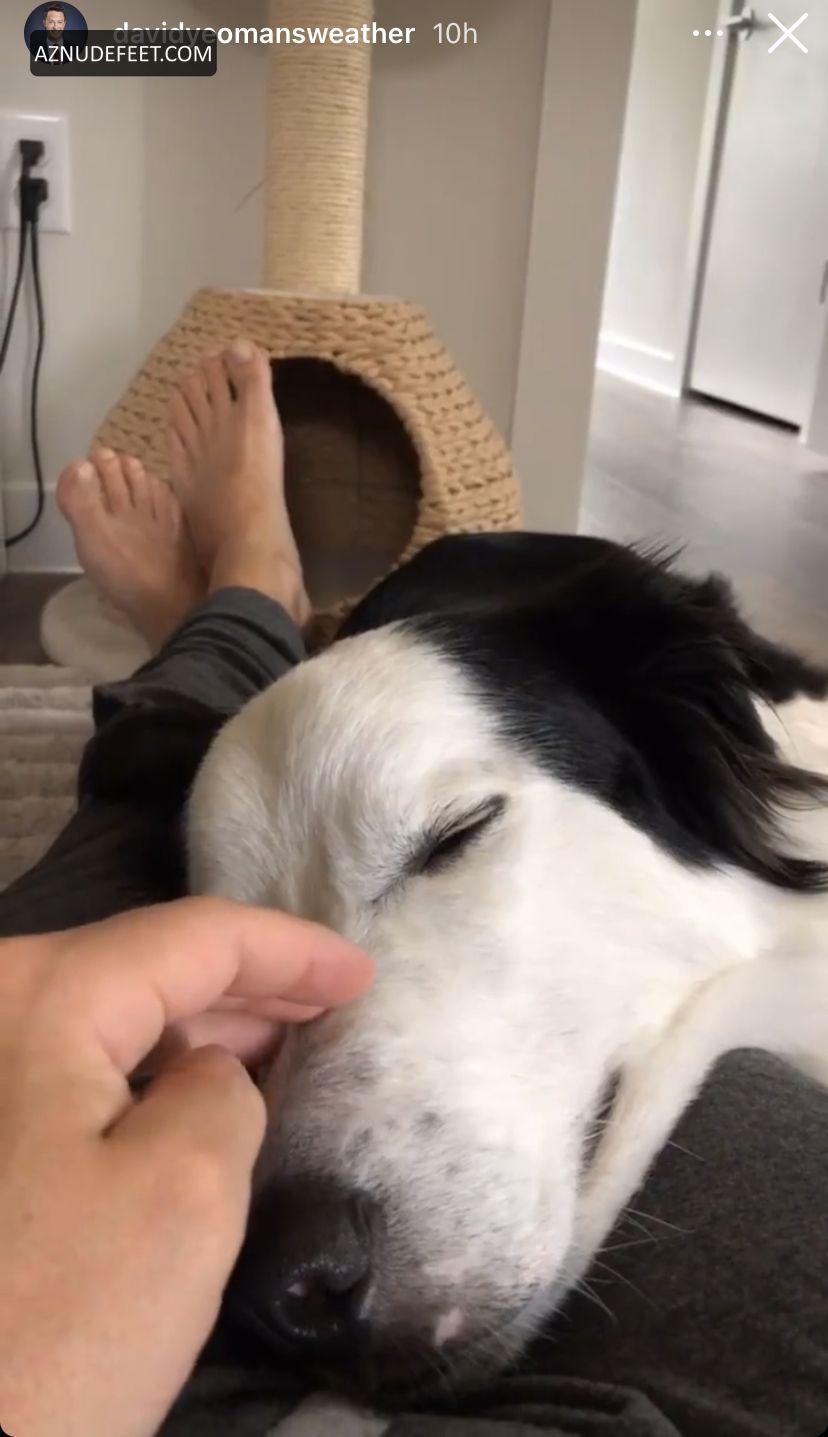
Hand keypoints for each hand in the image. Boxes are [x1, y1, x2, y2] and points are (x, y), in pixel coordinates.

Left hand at [0, 898, 372, 1436]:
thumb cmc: (51, 1322)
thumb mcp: (184, 1194)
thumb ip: (224, 1093)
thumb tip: (204, 1073)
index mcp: (36, 997)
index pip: (191, 937)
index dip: (290, 950)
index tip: (364, 977)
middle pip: (141, 965)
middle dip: (245, 983)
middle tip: (331, 1007)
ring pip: (101, 1016)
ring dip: (192, 1027)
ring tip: (275, 1044)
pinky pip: (67, 1068)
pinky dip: (139, 1070)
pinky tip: (185, 1095)